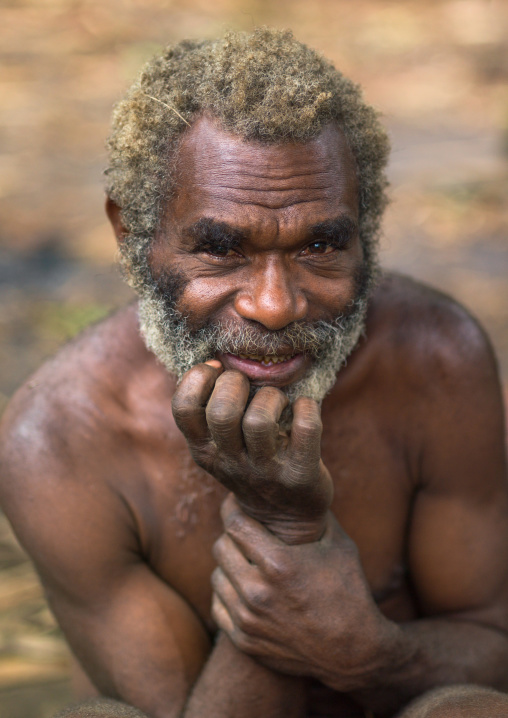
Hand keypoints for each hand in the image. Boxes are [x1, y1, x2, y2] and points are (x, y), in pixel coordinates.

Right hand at [172, 363, 332, 541]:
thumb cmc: (250, 464)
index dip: (198, 378)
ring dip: (271, 396)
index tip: (217, 369)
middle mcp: (230, 462)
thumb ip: (211, 412)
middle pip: (221, 412)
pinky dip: (307, 407)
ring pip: (259, 421)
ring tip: (277, 400)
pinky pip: (306, 429)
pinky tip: (304, 407)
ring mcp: (265, 471)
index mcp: (204, 450)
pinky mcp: (300, 474)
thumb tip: (216, 362)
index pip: (183, 408)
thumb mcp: (219, 446)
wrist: (284, 517)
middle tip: (249, 385)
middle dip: (235, 383)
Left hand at [211, 495, 401, 692]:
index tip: (236, 502)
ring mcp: (248, 619)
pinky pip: (218, 605)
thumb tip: (303, 489)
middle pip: (220, 547)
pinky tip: (244, 587)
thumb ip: (317, 514)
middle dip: (231, 535)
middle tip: (245, 533)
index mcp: (278, 563)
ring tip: (247, 561)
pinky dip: (228, 593)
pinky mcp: (244, 641)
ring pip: (217, 576)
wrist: (353, 651)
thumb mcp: (340, 545)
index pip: (235, 523)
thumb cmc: (349, 592)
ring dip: (229, 564)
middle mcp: (257, 591)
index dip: (232, 508)